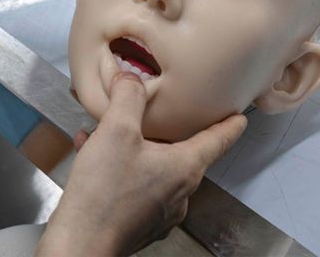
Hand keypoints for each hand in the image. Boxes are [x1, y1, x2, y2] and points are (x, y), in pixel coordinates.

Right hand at [37, 72, 247, 255]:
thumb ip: (128, 98)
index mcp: (184, 168)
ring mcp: (160, 212)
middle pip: (182, 153)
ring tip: (105, 136)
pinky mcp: (139, 223)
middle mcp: (179, 193)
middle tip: (153, 117)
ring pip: (154, 169)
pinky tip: (91, 156)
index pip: (218, 140)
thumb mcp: (116, 131)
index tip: (239, 118)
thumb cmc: (103, 194)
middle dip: (164, 133)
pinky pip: (135, 186)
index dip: (229, 125)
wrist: (80, 242)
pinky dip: (119, 169)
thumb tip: (132, 79)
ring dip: (133, 149)